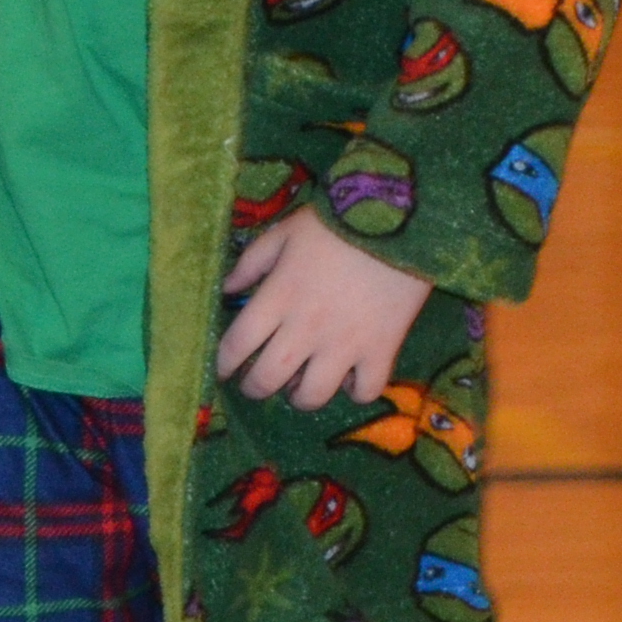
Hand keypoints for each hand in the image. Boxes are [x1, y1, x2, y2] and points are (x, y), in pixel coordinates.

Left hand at [218, 210, 432, 410]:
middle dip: (255, 388)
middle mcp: (305, 329)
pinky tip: (349, 377)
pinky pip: (365, 391)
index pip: (236, 345)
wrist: (398, 224)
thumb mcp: (284, 233)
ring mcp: (344, 345)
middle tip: (257, 383)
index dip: (223, 364)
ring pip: (313, 396)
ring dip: (300, 397)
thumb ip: (251, 263)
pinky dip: (354, 391)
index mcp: (277, 299)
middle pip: (268, 379)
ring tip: (300, 386)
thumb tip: (227, 289)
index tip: (223, 370)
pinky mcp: (381, 351)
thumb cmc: (336, 225)